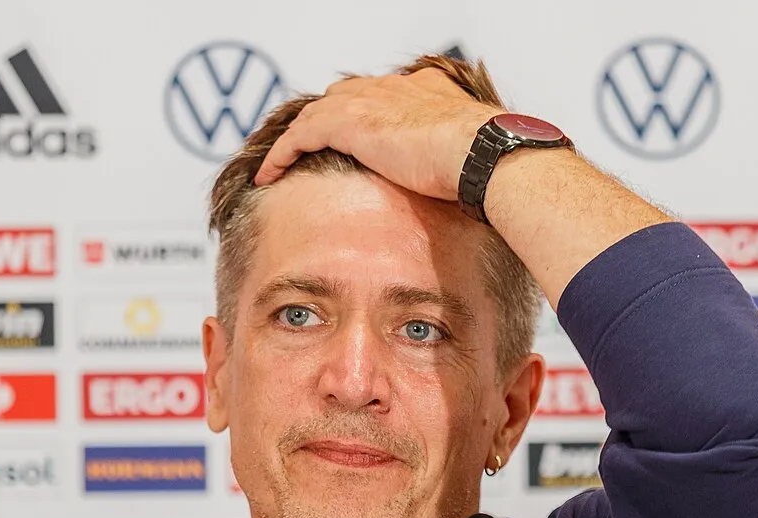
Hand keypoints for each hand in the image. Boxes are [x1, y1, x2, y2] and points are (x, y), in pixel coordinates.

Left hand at [253, 68, 501, 200]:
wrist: (482, 152)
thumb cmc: (488, 163)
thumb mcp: (471, 158)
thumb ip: (458, 162)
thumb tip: (467, 188)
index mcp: (425, 89)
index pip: (381, 95)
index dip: (360, 114)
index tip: (352, 135)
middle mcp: (392, 88)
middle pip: (342, 97)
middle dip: (322, 119)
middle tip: (305, 145)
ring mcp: (369, 102)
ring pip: (315, 114)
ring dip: (295, 138)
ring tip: (278, 162)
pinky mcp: (348, 122)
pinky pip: (299, 135)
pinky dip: (281, 154)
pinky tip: (268, 174)